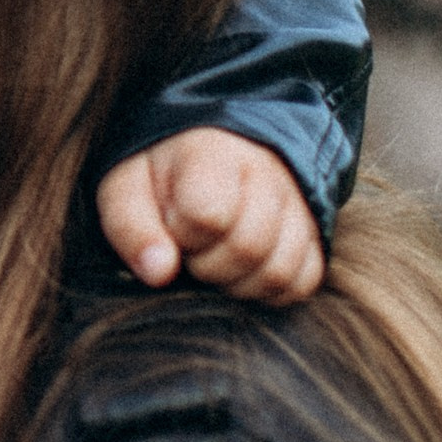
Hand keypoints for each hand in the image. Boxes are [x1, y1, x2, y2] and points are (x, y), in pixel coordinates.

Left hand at [97, 127, 325, 305]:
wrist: (209, 150)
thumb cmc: (162, 173)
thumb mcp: (126, 186)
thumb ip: (131, 227)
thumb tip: (158, 274)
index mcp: (213, 152)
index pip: (208, 214)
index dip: (182, 234)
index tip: (170, 224)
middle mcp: (267, 174)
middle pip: (248, 248)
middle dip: (207, 265)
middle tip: (190, 248)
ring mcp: (297, 203)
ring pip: (280, 272)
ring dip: (238, 283)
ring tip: (214, 258)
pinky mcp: (314, 231)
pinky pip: (304, 282)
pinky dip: (270, 290)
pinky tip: (242, 271)